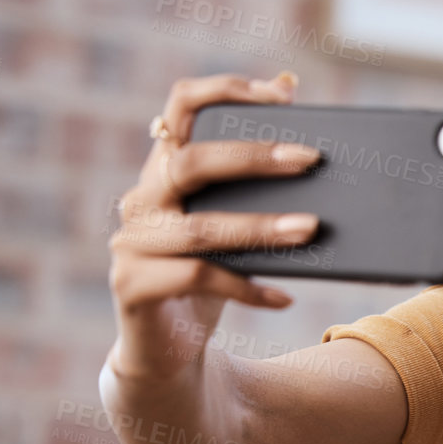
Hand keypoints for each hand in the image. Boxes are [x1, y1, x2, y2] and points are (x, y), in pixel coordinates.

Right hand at [107, 70, 322, 383]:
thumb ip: (254, 187)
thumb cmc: (206, 281)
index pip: (182, 104)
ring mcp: (131, 244)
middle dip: (254, 158)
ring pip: (200, 228)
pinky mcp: (133, 287)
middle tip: (310, 159)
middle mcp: (141, 199)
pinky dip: (247, 289)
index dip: (228, 90)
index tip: (283, 94)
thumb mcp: (232, 229)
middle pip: (191, 161)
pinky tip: (284, 297)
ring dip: (261, 228)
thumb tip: (306, 137)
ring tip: (311, 228)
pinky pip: (197, 279)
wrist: (166, 352)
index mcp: (164, 170)